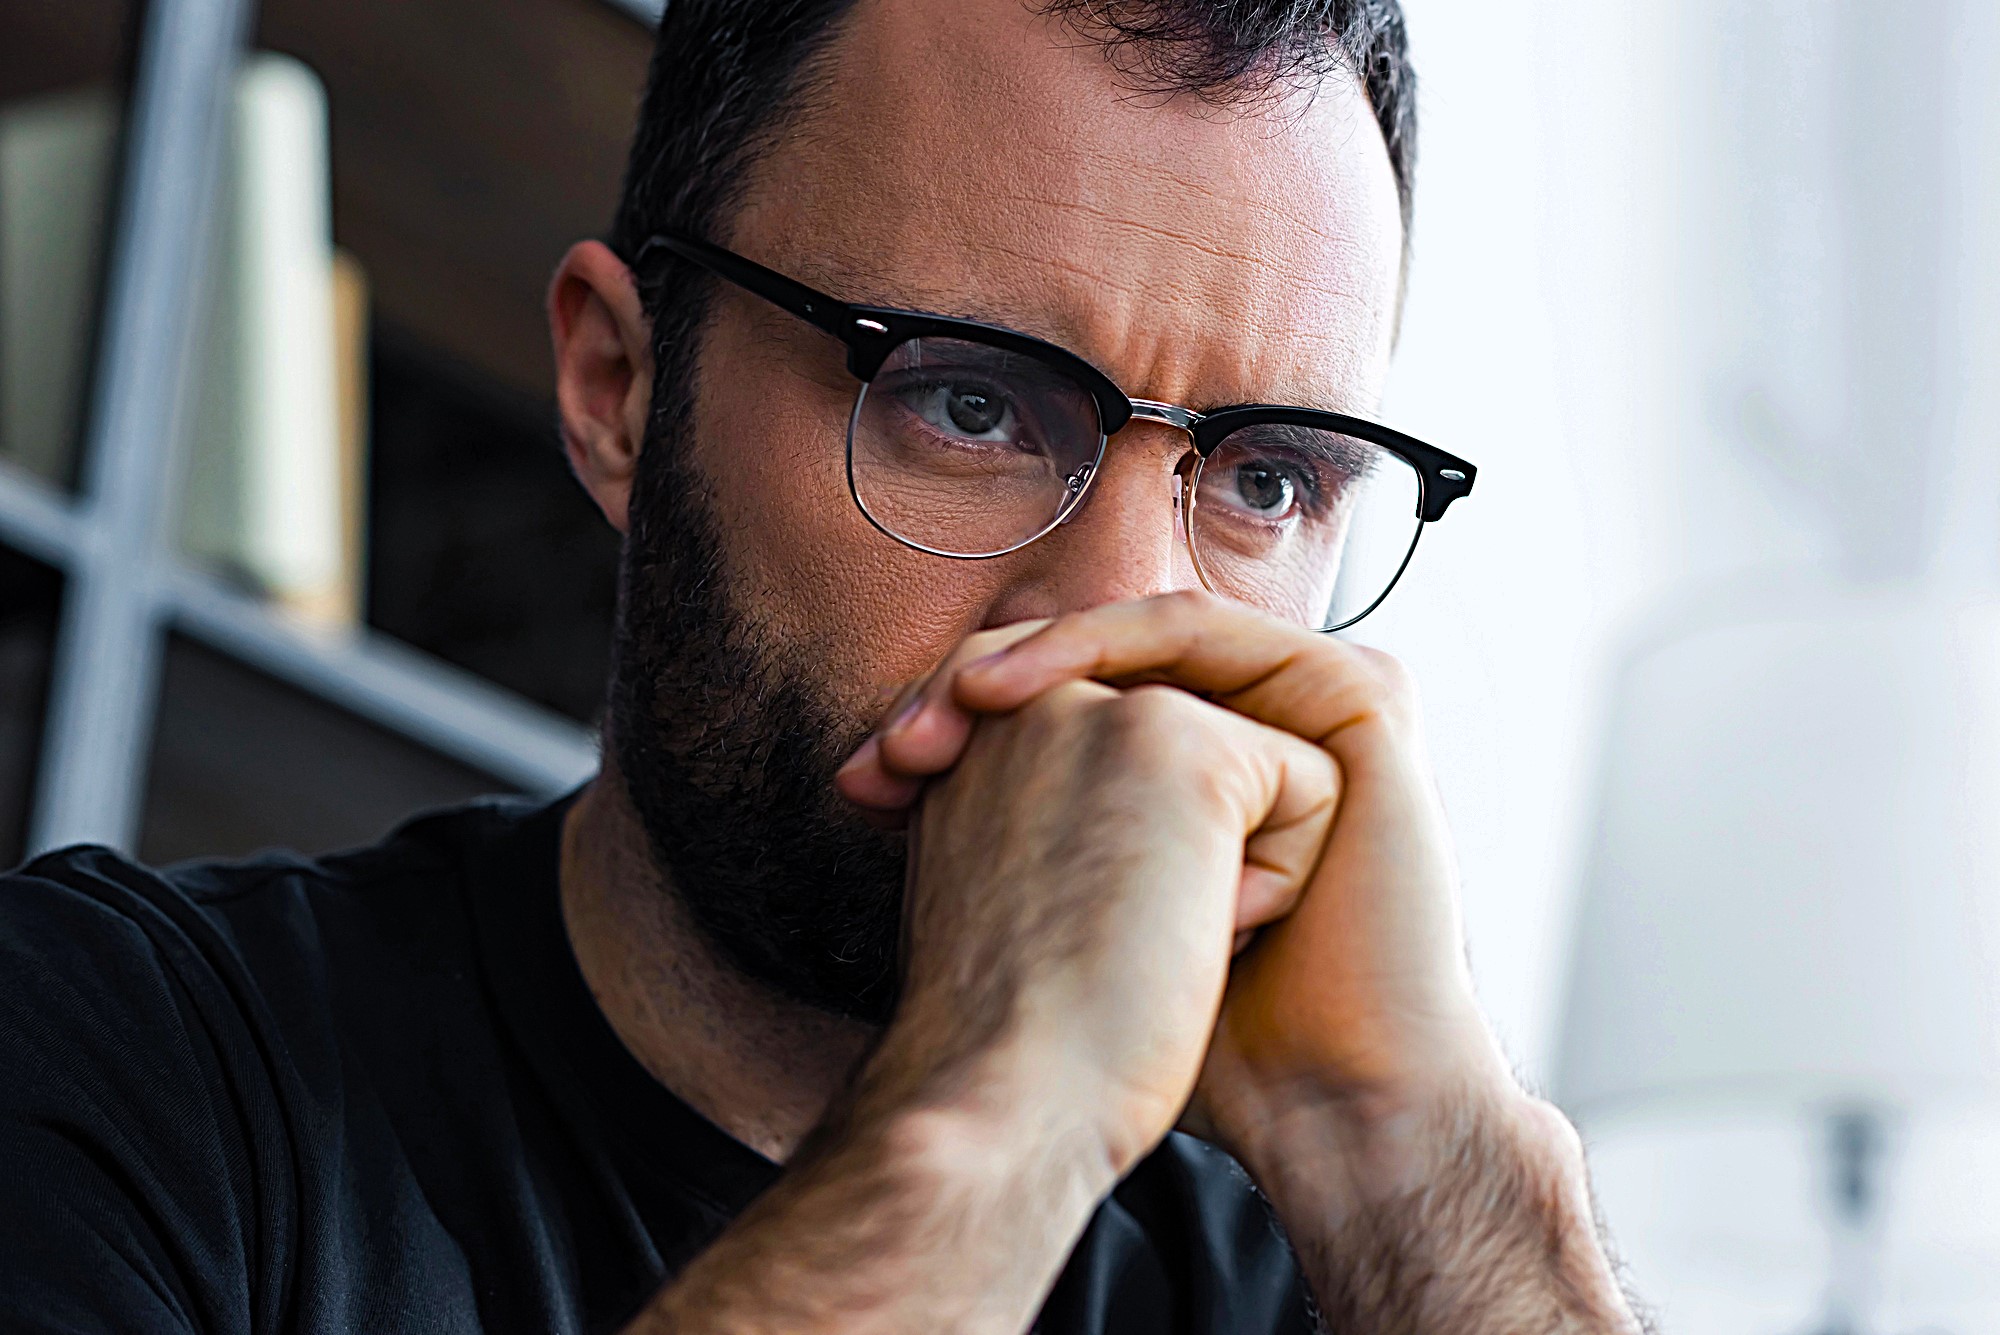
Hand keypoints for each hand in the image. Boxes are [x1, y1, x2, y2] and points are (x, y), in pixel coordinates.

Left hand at [842, 593, 1647, 1332]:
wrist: (1318, 1095)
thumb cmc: (1201, 1036)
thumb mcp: (1078, 922)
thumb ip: (1018, 837)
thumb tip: (883, 786)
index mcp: (1204, 771)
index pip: (1070, 696)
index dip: (958, 715)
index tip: (865, 781)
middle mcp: (1256, 727)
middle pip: (1095, 655)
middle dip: (974, 684)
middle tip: (896, 747)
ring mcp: (1305, 707)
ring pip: (1139, 631)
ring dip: (1031, 656)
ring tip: (952, 709)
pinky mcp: (1352, 699)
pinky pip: (1203, 631)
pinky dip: (1110, 650)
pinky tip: (1023, 699)